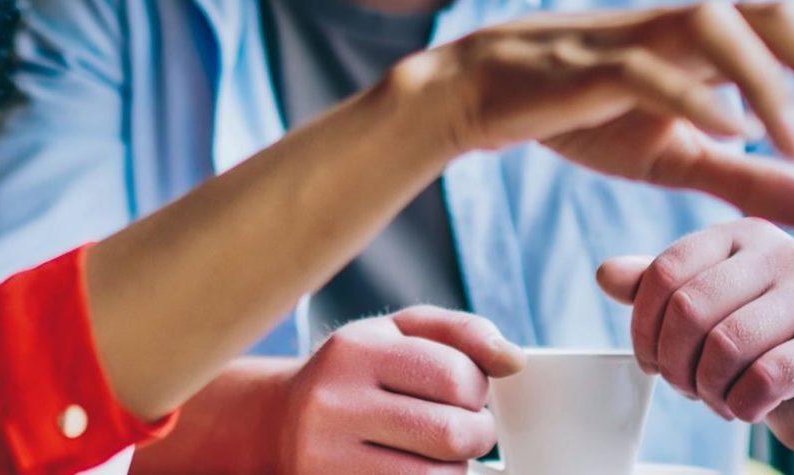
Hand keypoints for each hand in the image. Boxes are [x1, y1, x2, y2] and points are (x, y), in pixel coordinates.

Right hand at [275, 307, 521, 473]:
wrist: (280, 423)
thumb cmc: (356, 374)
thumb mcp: (398, 334)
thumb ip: (461, 333)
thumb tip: (514, 360)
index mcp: (354, 351)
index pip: (456, 376)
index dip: (478, 390)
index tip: (466, 393)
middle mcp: (333, 404)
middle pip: (451, 434)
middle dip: (476, 434)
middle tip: (466, 430)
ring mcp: (326, 458)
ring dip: (454, 469)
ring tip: (437, 453)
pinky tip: (415, 469)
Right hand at [409, 0, 793, 228]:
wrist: (480, 96)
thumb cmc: (586, 117)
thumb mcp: (685, 159)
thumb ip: (763, 179)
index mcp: (725, 43)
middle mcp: (695, 24)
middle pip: (789, 15)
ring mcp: (643, 34)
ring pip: (728, 27)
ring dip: (778, 85)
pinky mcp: (593, 61)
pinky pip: (654, 67)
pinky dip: (697, 94)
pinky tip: (728, 131)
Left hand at [595, 219, 793, 466]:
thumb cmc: (760, 346)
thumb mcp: (705, 311)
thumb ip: (658, 290)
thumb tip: (605, 274)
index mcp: (744, 235)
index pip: (667, 270)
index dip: (643, 325)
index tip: (649, 360)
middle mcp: (786, 254)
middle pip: (691, 308)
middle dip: (674, 362)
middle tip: (684, 386)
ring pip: (726, 345)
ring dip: (707, 388)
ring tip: (716, 397)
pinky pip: (764, 379)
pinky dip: (741, 405)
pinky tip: (747, 407)